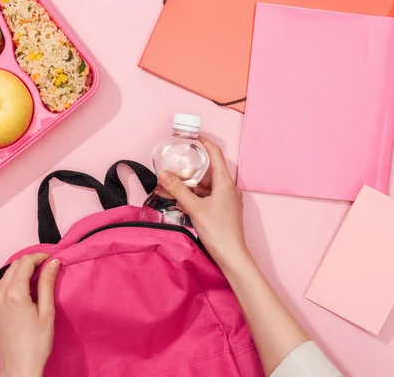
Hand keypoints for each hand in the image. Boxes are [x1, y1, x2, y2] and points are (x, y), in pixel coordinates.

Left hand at [0, 253, 60, 376]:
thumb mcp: (47, 311)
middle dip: (31, 262)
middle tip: (47, 266)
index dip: (39, 257)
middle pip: (14, 266)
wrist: (19, 367)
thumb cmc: (36, 343)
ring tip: (37, 277)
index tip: (51, 259)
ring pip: (6, 276)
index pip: (25, 262)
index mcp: (14, 294)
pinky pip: (0, 288)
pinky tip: (24, 290)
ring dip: (20, 271)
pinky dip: (12, 282)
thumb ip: (47, 283)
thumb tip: (52, 263)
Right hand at [158, 137, 247, 267]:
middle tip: (176, 162)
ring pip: (207, 184)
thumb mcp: (194, 208)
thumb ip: (178, 189)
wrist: (231, 255)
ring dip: (191, 183)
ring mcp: (227, 199)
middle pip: (209, 169)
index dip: (204, 143)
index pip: (216, 154)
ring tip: (173, 182)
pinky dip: (195, 194)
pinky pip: (208, 195)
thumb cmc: (217, 230)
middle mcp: (229, 188)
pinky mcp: (224, 209)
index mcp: (225, 182)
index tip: (190, 138)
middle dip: (192, 166)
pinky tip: (181, 199)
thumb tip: (163, 173)